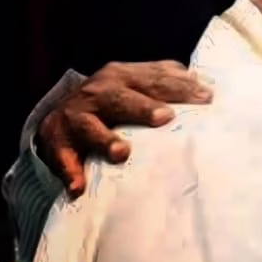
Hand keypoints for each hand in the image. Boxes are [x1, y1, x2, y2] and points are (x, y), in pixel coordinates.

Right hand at [37, 60, 212, 196]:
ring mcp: (76, 116)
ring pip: (89, 126)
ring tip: (122, 153)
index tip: (205, 99)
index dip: (179, 88)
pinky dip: (69, 171)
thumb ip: (167, 80)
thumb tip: (205, 83)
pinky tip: (78, 186)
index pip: (154, 80)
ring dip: (105, 139)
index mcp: (124, 76)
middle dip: (142, 107)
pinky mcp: (56, 141)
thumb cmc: (116, 100)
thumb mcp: (138, 84)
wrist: (62, 112)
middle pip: (121, 98)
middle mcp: (98, 92)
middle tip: (165, 117)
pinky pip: (62, 157)